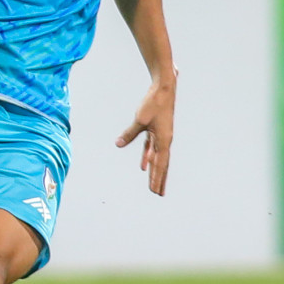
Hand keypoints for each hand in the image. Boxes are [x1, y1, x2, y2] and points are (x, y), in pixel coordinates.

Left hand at [116, 75, 176, 195]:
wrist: (164, 89)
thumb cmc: (153, 103)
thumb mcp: (140, 119)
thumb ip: (129, 133)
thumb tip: (118, 144)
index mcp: (163, 141)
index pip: (160, 164)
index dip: (156, 178)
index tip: (155, 190)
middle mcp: (164, 141)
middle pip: (161, 164)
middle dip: (159, 179)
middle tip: (158, 194)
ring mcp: (161, 136)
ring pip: (157, 158)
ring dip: (153, 170)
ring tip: (152, 183)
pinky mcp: (156, 131)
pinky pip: (151, 148)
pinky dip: (147, 157)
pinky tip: (142, 165)